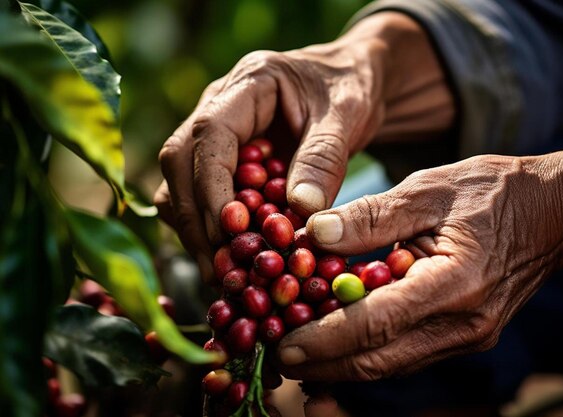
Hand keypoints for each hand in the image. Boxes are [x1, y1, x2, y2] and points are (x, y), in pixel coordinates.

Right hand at [153, 11, 453, 280]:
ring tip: (225, 273)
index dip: (212, 185)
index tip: (231, 228)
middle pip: (180, 163)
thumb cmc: (349, 89)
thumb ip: (324, 158)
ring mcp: (216, 136)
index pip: (210, 135)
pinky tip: (235, 259)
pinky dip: (212, 231)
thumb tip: (301, 212)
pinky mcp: (224, 162)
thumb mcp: (347, 115)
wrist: (348, 82)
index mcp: (247, 84)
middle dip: (196, 219)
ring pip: (180, 184)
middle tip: (222, 268)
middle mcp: (218, 108)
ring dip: (196, 231)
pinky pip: (201, 198)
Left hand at [277, 150, 562, 380]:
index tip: (283, 345)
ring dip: (341, 365)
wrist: (557, 213)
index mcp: (455, 282)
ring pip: (391, 364)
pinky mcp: (464, 334)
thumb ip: (372, 214)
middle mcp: (463, 322)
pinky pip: (406, 353)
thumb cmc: (495, 191)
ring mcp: (467, 335)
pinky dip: (368, 353)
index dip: (324, 338)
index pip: (377, 323)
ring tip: (298, 354)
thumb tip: (313, 233)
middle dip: (324, 365)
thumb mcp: (431, 187)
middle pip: (379, 360)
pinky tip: (339, 345)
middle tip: (277, 357)